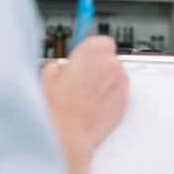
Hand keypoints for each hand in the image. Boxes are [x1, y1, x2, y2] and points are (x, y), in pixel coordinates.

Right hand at [42, 36, 128, 154]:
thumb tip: (64, 67)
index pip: (102, 41)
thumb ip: (62, 64)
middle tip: (83, 79)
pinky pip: (119, 93)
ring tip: (86, 96)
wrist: (68, 133)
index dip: (94, 51)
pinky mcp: (125, 101)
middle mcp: (111, 64)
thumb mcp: (48, 75)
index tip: (87, 57)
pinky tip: (94, 106)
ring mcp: (121, 83)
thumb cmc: (58, 106)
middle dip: (99, 67)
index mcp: (92, 52)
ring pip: (116, 76)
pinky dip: (110, 97)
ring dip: (106, 82)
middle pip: (110, 59)